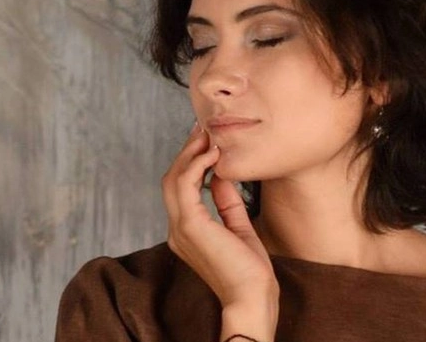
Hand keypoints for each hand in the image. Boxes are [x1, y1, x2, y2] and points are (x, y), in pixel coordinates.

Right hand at [161, 122, 279, 325]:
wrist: (253, 297)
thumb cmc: (250, 271)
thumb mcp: (238, 226)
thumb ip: (226, 201)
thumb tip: (218, 175)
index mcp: (186, 232)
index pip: (179, 189)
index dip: (190, 162)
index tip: (205, 141)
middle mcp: (177, 229)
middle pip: (171, 179)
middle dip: (187, 151)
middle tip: (202, 129)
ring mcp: (180, 228)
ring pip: (173, 179)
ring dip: (189, 153)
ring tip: (207, 135)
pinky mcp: (189, 226)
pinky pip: (184, 186)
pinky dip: (195, 165)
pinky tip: (212, 154)